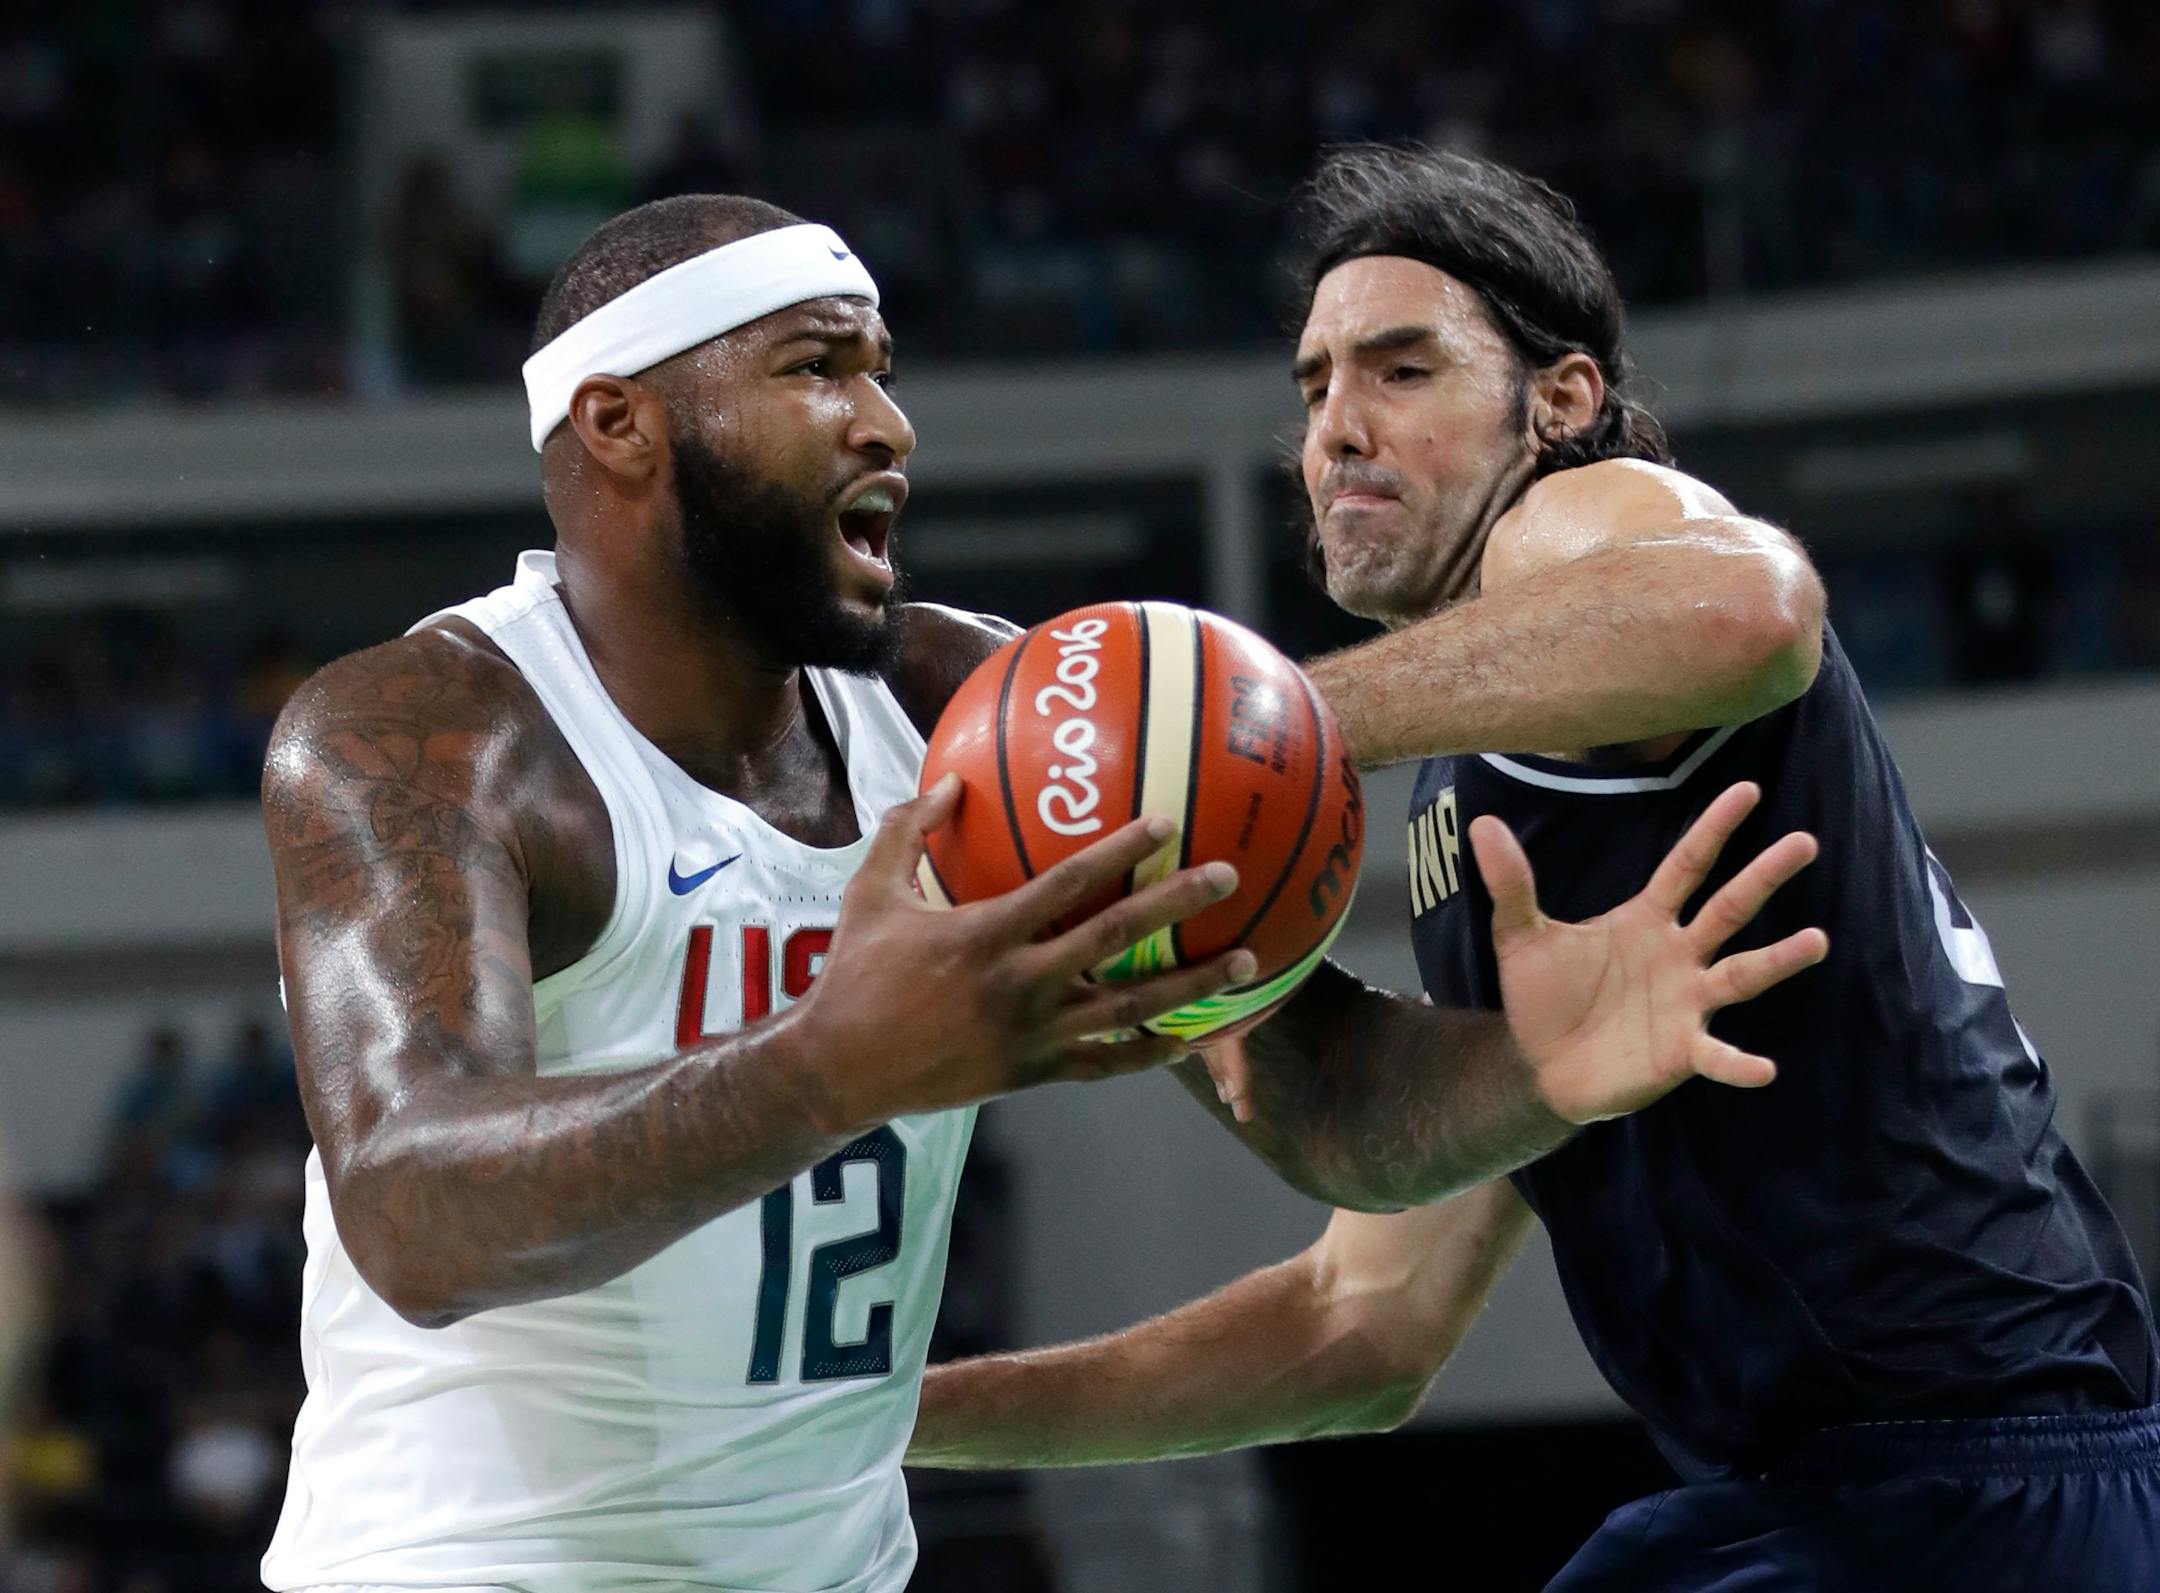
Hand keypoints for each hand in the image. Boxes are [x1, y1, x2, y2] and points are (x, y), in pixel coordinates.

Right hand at [797, 774, 1254, 1129]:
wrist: (839, 1069)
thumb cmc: (853, 975)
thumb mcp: (869, 891)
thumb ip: (908, 829)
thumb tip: (951, 778)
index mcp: (985, 933)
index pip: (1068, 884)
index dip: (1121, 850)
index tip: (1167, 823)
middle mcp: (1019, 983)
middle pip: (1116, 937)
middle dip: (1177, 904)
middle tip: (1228, 877)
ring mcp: (1032, 1034)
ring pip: (1130, 1008)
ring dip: (1193, 983)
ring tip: (1248, 961)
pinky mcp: (1034, 1074)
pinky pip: (1107, 1065)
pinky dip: (1153, 1054)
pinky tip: (1193, 1040)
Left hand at [1475, 781, 1827, 1124]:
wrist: (1537, 1064)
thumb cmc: (1544, 996)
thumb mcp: (1521, 935)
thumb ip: (1510, 883)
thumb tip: (1481, 824)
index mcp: (1647, 919)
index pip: (1687, 864)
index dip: (1714, 828)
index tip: (1747, 789)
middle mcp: (1678, 955)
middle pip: (1729, 908)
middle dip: (1764, 876)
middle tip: (1805, 843)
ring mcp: (1686, 1003)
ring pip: (1742, 974)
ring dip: (1778, 960)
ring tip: (1816, 940)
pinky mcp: (1680, 1052)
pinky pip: (1716, 1057)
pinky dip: (1738, 1064)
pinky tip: (1764, 1069)